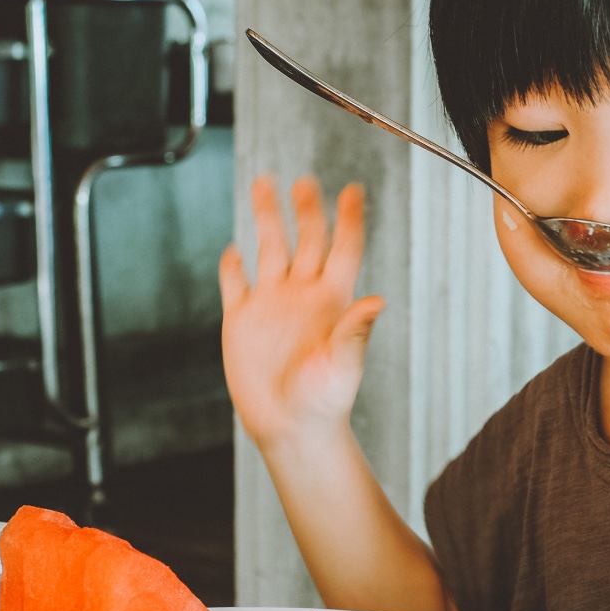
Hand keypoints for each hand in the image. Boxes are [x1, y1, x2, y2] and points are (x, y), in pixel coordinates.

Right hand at [219, 174, 384, 449]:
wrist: (291, 428)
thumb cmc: (324, 403)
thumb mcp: (342, 367)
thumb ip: (355, 332)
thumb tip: (376, 301)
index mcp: (332, 301)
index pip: (343, 249)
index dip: (349, 219)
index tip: (353, 191)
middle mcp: (302, 296)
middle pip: (307, 240)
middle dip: (306, 209)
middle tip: (306, 181)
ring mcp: (272, 306)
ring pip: (270, 249)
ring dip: (268, 218)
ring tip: (265, 184)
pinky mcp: (242, 322)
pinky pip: (236, 285)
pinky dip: (232, 265)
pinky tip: (233, 249)